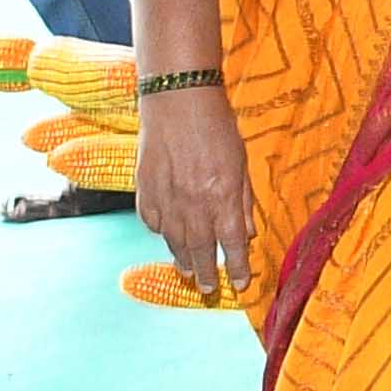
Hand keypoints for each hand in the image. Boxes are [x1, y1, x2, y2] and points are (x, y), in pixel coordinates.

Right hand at [136, 88, 252, 295]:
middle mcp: (194, 204)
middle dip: (207, 273)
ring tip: (188, 272)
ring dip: (182, 259)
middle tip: (208, 289)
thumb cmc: (217, 126)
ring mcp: (166, 199)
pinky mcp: (145, 190)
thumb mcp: (241, 162)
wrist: (177, 101)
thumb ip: (243, 199)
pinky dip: (160, 232)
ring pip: (173, 241)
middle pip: (200, 250)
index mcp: (223, 197)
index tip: (241, 284)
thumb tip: (246, 233)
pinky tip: (166, 237)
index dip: (238, 267)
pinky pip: (151, 222)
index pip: (232, 244)